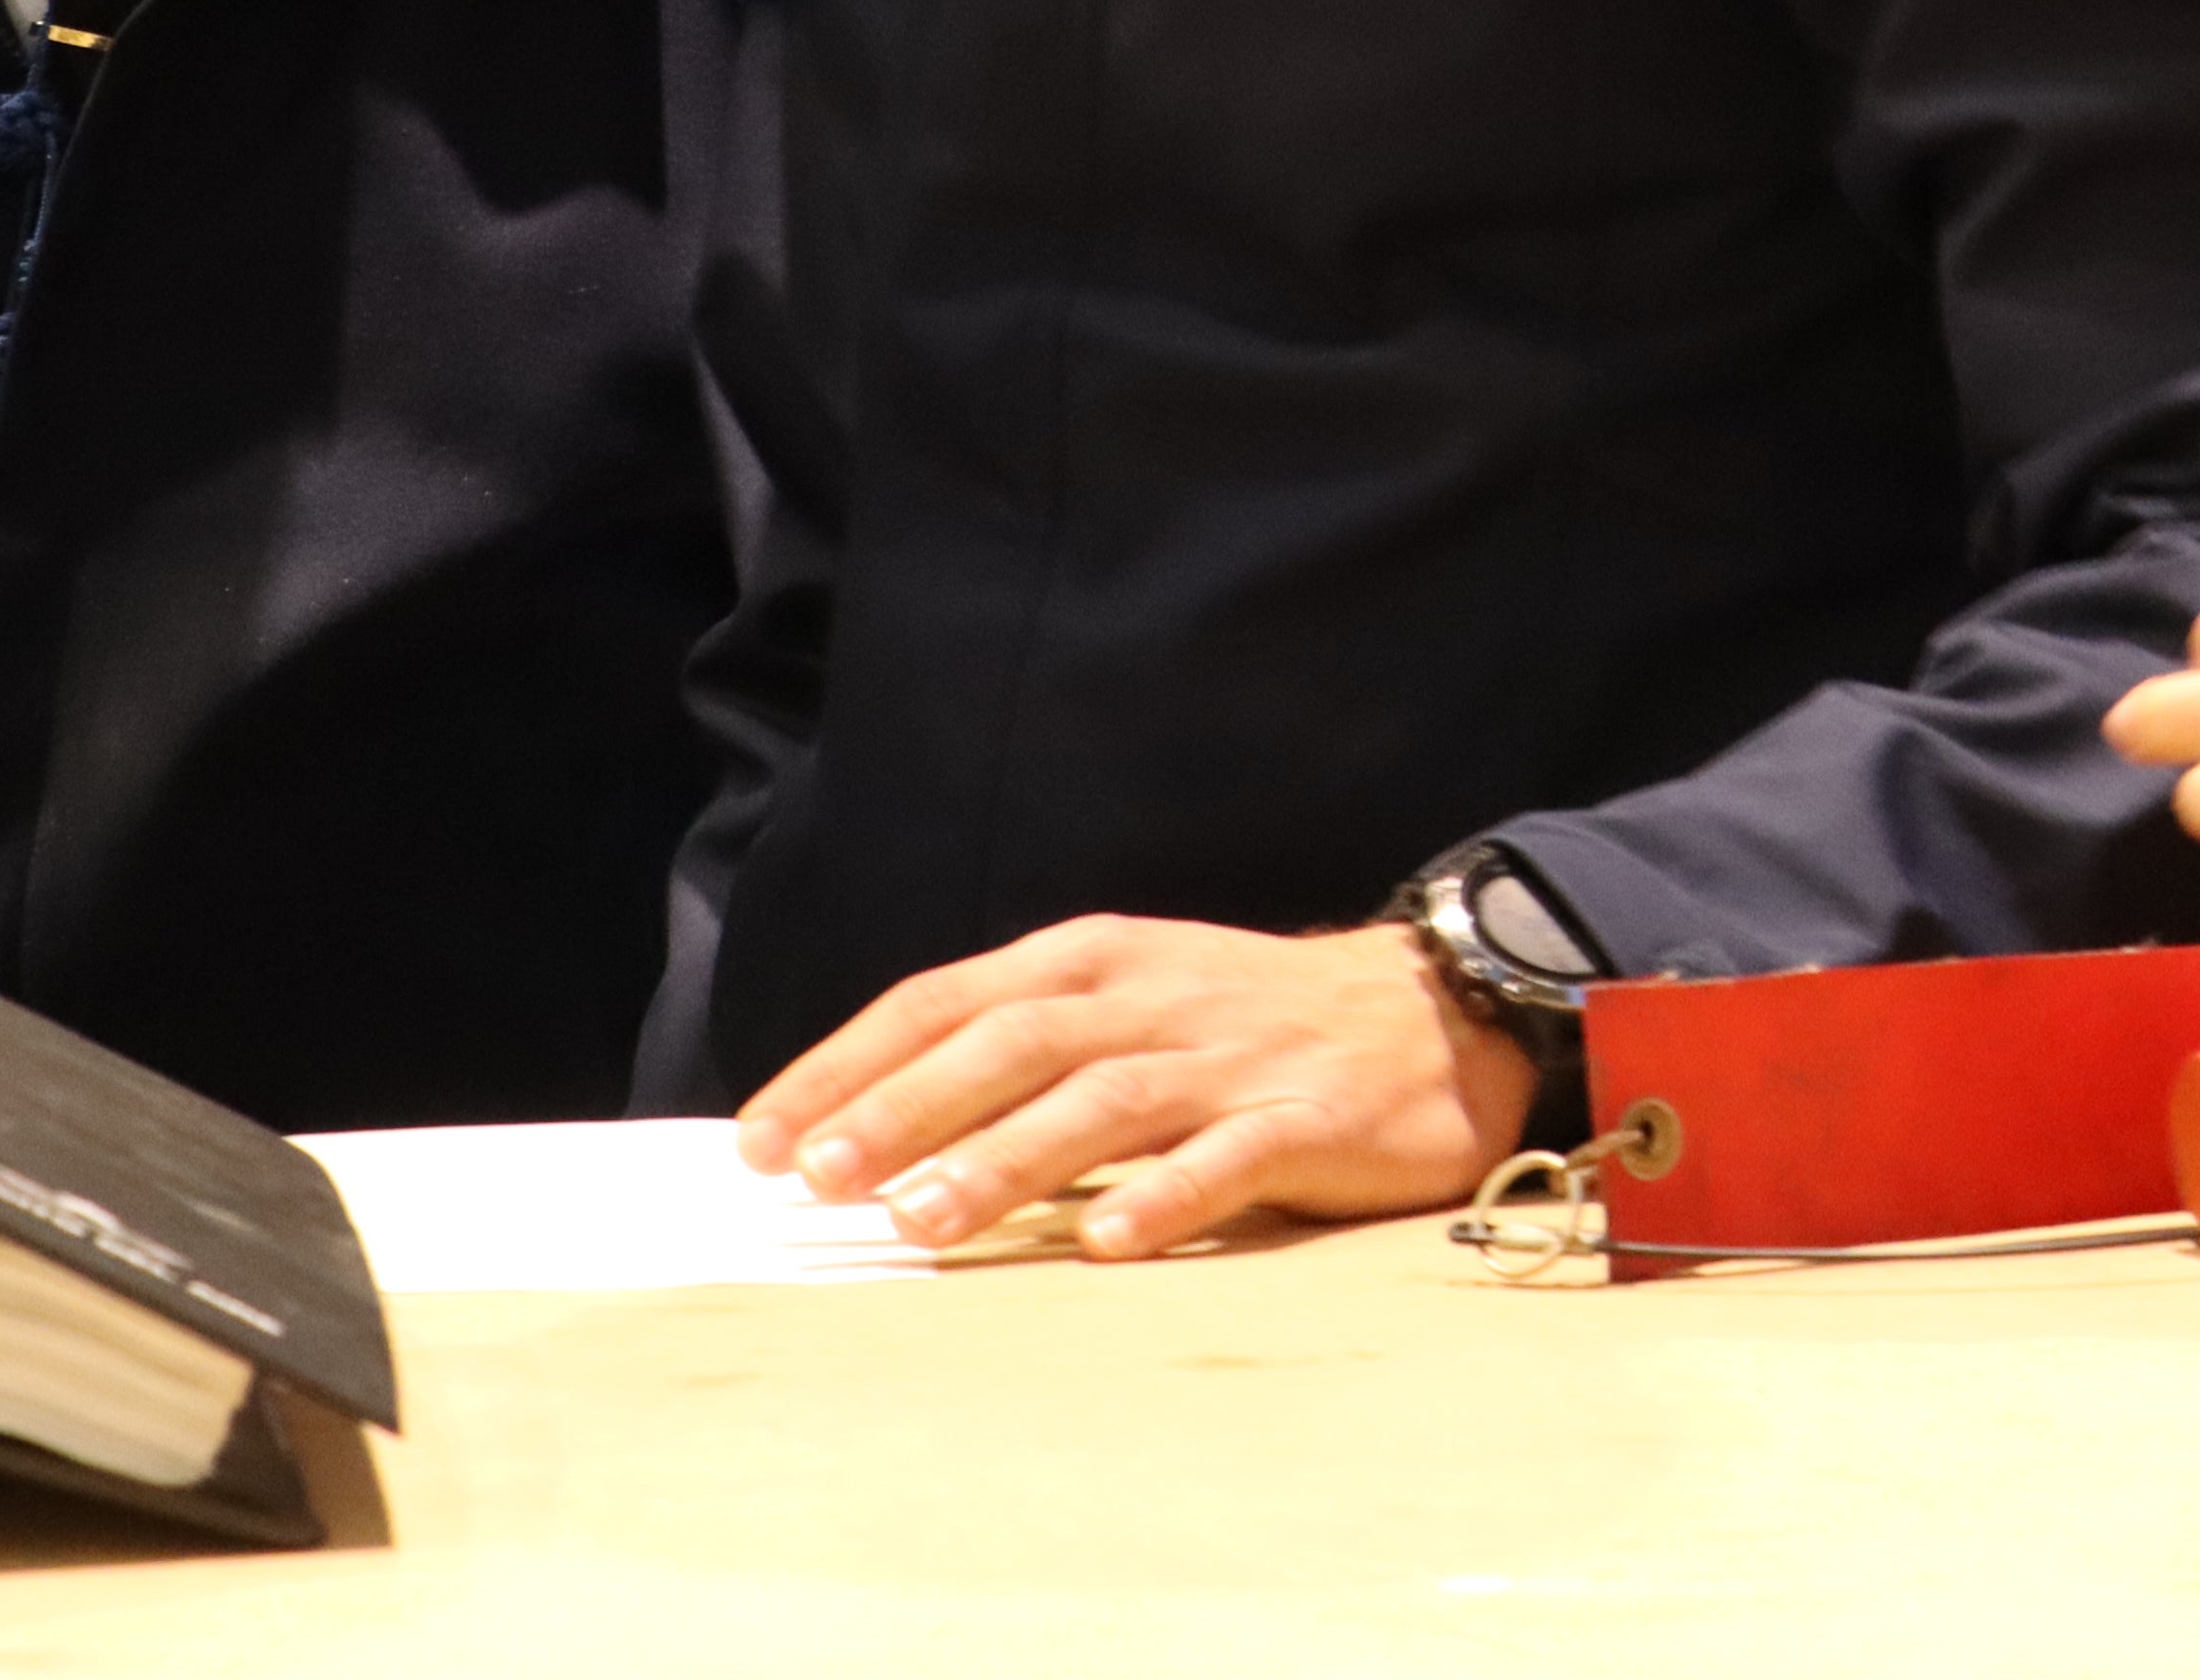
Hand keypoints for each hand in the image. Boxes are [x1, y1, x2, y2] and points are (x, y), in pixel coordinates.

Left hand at [738, 918, 1539, 1257]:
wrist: (1438, 1004)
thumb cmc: (1251, 1020)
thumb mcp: (1131, 996)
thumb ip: (1023, 1047)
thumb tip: (872, 1126)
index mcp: (1096, 958)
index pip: (945, 1000)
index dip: (851, 1064)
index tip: (761, 1135)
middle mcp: (1153, 997)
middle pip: (1011, 1044)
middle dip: (905, 1109)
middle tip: (818, 1179)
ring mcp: (1232, 1057)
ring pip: (1102, 1101)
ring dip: (1006, 1159)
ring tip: (923, 1222)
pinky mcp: (1310, 1115)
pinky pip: (1230, 1157)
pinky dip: (1165, 1195)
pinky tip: (1107, 1241)